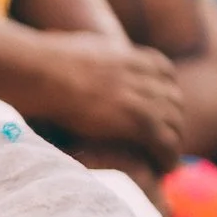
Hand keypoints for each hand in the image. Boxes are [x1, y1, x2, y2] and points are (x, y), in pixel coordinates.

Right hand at [37, 36, 185, 168]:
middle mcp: (141, 74)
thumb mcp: (80, 47)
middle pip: (174, 100)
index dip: (168, 93)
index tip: (162, 110)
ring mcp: (141, 95)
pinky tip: (165, 169)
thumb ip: (93, 54)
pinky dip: (169, 156)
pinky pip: (165, 141)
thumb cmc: (44, 63)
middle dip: (173, 122)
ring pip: (174, 123)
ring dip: (173, 143)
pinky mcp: (137, 118)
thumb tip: (85, 55)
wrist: (41, 72)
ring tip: (167, 161)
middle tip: (164, 142)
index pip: (165, 73)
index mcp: (129, 56)